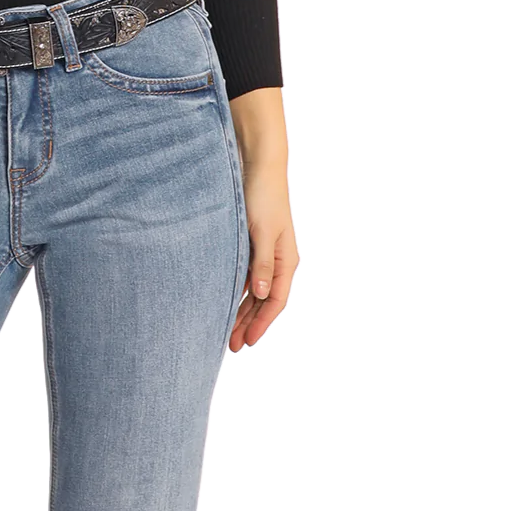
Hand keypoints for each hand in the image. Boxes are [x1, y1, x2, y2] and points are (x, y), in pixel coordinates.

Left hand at [229, 164, 298, 351]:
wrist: (258, 165)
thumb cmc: (262, 195)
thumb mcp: (262, 231)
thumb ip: (261, 263)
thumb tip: (263, 293)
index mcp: (284, 260)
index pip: (275, 301)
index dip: (261, 323)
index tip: (247, 341)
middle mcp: (276, 261)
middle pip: (264, 301)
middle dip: (249, 323)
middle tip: (232, 345)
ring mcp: (264, 255)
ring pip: (255, 292)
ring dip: (242, 312)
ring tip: (228, 331)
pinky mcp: (252, 246)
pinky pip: (246, 278)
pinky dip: (238, 293)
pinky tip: (226, 304)